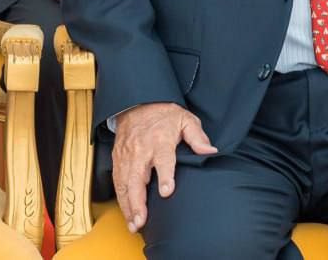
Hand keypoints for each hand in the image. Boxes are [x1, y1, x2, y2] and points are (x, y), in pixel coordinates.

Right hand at [112, 102, 216, 233]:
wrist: (137, 103)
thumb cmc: (163, 114)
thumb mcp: (185, 119)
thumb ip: (197, 137)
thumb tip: (210, 151)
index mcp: (160, 140)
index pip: (163, 159)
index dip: (165, 176)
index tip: (166, 191)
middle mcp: (141, 150)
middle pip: (137, 177)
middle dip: (138, 201)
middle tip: (141, 220)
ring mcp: (127, 155)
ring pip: (124, 183)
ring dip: (128, 205)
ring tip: (134, 224)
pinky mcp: (118, 159)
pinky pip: (117, 181)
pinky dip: (121, 199)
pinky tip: (127, 213)